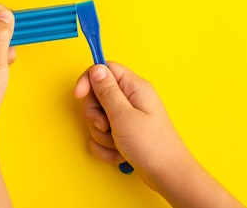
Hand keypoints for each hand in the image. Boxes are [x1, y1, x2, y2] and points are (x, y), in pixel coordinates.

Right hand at [73, 62, 190, 189]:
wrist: (167, 176)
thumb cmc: (152, 147)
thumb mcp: (123, 116)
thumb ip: (107, 91)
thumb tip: (97, 70)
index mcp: (134, 88)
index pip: (105, 70)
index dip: (88, 80)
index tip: (79, 95)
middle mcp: (131, 99)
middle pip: (97, 95)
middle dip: (95, 114)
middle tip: (105, 126)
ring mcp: (128, 116)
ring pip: (98, 117)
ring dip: (101, 134)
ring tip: (117, 143)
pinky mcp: (124, 131)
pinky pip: (103, 134)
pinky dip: (106, 146)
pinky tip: (118, 153)